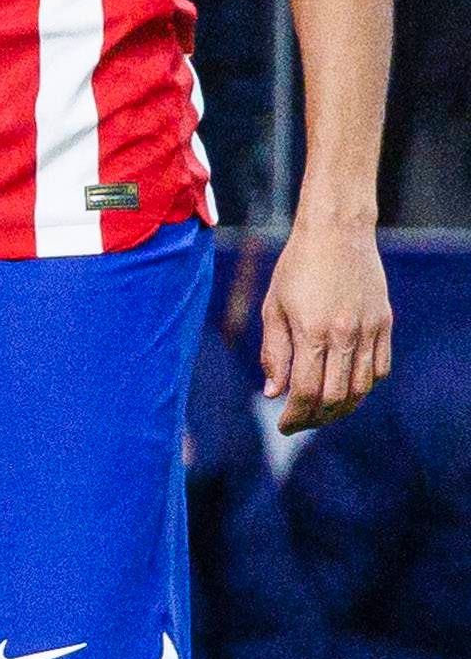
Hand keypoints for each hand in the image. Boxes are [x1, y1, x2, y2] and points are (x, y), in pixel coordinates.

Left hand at [261, 213, 395, 432]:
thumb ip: (274, 353)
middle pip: (336, 397)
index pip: (307, 392)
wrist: (337, 232)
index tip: (283, 425)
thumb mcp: (273, 308)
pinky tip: (346, 389)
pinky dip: (364, 387)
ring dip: (342, 408)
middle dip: (316, 419)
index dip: (295, 416)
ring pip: (362, 388)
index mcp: (312, 332)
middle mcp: (345, 335)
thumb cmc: (296, 268)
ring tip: (321, 412)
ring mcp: (370, 330)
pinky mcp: (385, 324)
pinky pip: (380, 369)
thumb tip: (273, 393)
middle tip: (299, 424)